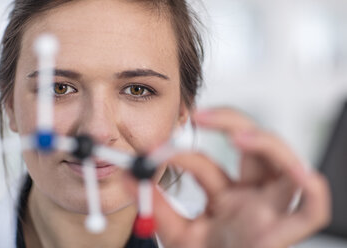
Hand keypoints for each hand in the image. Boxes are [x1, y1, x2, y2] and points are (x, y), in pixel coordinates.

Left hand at [151, 107, 329, 247]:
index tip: (158, 151)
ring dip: (269, 145)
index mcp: (228, 195)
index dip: (185, 153)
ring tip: (240, 137)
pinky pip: (313, 212)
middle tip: (201, 116)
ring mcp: (270, 212)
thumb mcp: (174, 231)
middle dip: (231, 123)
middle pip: (256, 148)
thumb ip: (154, 204)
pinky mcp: (283, 235)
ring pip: (286, 168)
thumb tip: (128, 174)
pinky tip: (303, 176)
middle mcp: (252, 197)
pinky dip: (315, 193)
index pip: (209, 163)